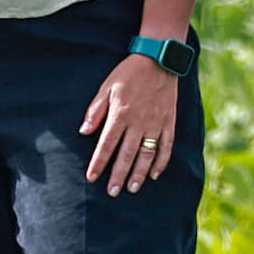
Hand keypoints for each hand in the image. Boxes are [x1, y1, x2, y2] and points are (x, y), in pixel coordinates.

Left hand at [80, 52, 183, 196]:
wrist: (159, 60)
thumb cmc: (128, 74)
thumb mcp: (106, 87)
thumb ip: (95, 110)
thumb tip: (84, 131)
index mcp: (120, 114)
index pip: (107, 145)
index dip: (99, 162)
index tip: (91, 177)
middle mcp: (138, 123)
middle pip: (126, 155)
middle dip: (118, 175)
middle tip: (112, 192)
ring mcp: (156, 124)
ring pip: (147, 155)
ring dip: (139, 173)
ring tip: (131, 188)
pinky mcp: (169, 123)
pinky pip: (166, 147)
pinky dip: (161, 162)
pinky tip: (155, 175)